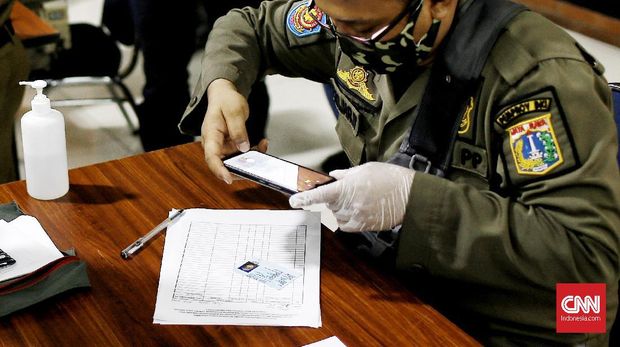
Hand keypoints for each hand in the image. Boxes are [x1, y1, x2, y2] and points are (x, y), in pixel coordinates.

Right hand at [201, 79, 266, 182]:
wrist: (224, 95)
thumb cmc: (225, 100)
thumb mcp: (234, 111)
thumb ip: (238, 130)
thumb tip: (243, 148)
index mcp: (210, 135)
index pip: (211, 157)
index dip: (219, 170)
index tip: (229, 179)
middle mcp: (214, 144)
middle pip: (224, 165)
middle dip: (241, 168)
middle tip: (258, 165)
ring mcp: (223, 147)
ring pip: (235, 162)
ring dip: (250, 160)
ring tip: (262, 147)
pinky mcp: (231, 147)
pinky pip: (242, 156)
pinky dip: (253, 153)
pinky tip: (261, 144)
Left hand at [289, 162, 414, 231]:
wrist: (409, 195)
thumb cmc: (389, 178)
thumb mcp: (366, 170)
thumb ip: (347, 175)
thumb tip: (334, 177)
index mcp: (346, 188)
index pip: (319, 195)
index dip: (304, 198)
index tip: (294, 201)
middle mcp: (348, 205)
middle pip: (328, 205)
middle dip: (333, 198)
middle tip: (348, 190)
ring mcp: (356, 217)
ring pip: (337, 215)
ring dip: (341, 208)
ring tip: (358, 199)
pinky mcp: (363, 227)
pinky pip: (346, 225)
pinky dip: (347, 218)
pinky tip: (359, 210)